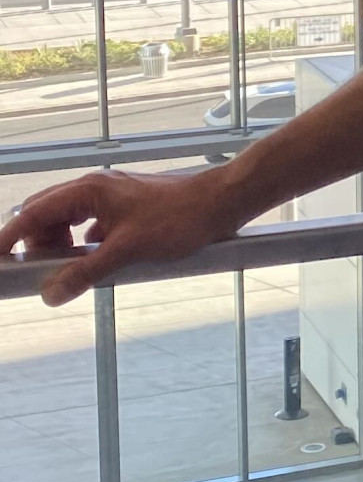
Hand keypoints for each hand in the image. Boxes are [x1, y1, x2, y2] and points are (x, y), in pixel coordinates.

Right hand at [8, 168, 243, 306]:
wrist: (221, 202)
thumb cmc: (180, 218)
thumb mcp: (127, 250)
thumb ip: (86, 271)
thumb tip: (50, 293)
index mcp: (86, 191)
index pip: (30, 214)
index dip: (8, 239)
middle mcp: (92, 188)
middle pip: (43, 216)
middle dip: (35, 244)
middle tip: (39, 273)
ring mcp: (109, 197)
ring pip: (66, 221)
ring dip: (60, 245)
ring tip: (68, 271)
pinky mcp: (124, 208)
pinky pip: (89, 226)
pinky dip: (83, 245)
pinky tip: (95, 264)